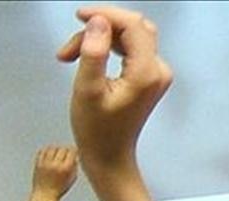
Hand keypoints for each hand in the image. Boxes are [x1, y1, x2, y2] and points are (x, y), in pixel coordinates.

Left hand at [28, 146, 77, 200]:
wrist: (44, 196)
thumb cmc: (59, 189)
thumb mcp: (72, 179)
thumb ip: (75, 166)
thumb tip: (75, 155)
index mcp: (65, 169)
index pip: (71, 151)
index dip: (74, 150)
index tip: (74, 152)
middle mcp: (55, 165)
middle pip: (62, 148)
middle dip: (66, 150)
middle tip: (66, 154)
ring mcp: (45, 164)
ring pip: (52, 147)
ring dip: (56, 149)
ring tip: (57, 153)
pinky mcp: (38, 164)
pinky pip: (42, 151)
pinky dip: (47, 150)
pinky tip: (49, 154)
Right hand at [57, 6, 172, 175]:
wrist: (109, 157)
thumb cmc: (97, 132)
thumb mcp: (87, 90)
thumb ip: (93, 52)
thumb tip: (98, 22)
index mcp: (146, 73)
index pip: (132, 25)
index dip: (106, 15)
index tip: (81, 16)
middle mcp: (157, 71)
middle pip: (133, 28)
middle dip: (100, 29)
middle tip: (72, 45)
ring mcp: (155, 75)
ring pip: (129, 38)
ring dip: (99, 40)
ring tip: (71, 56)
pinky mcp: (148, 77)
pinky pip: (130, 50)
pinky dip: (107, 48)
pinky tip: (87, 58)